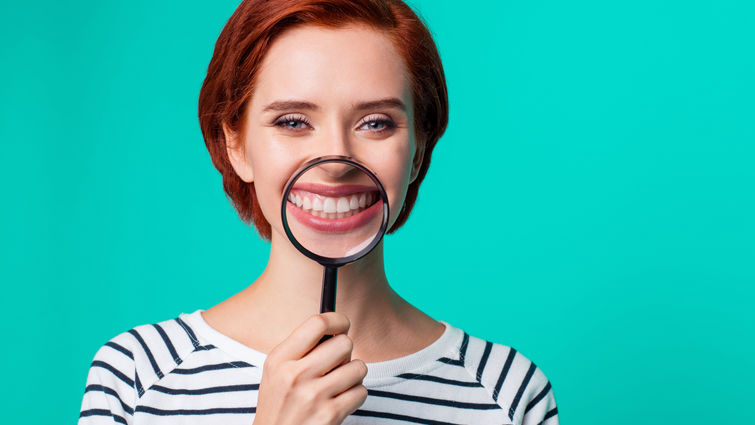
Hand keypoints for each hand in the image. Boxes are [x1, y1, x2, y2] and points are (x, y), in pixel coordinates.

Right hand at [252, 312, 367, 424]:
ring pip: (358, 367)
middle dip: (345, 353)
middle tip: (336, 363)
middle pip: (344, 343)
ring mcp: (313, 396)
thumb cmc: (281, 404)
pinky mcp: (330, 415)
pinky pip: (361, 391)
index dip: (337, 320)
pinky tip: (339, 401)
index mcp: (279, 359)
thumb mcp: (277, 372)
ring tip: (338, 384)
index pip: (317, 323)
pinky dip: (355, 395)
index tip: (342, 325)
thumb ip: (302, 348)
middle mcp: (295, 375)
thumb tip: (339, 326)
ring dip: (353, 375)